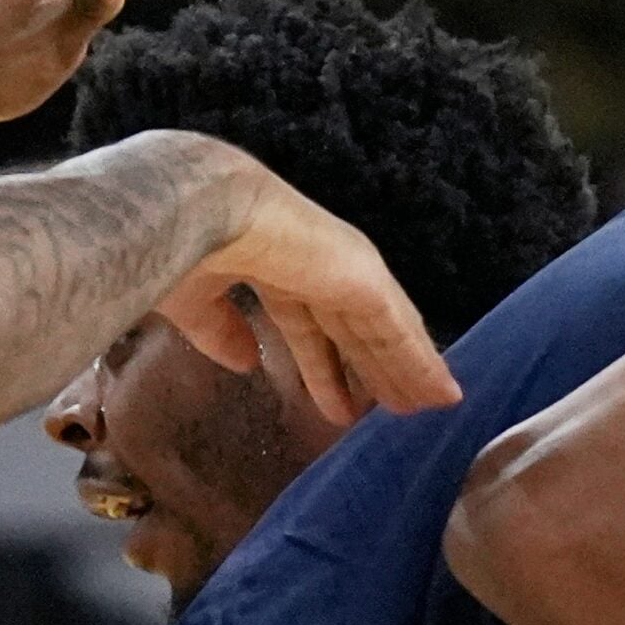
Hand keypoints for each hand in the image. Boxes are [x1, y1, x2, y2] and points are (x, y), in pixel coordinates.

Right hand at [162, 158, 460, 422]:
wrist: (199, 214)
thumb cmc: (182, 251)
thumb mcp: (196, 303)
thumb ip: (221, 333)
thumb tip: (243, 363)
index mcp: (275, 271)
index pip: (310, 330)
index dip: (325, 369)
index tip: (341, 405)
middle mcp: (317, 270)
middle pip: (356, 333)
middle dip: (375, 371)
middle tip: (397, 409)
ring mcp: (346, 272)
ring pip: (386, 333)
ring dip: (407, 371)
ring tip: (430, 406)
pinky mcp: (368, 281)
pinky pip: (402, 332)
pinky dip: (423, 363)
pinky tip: (442, 392)